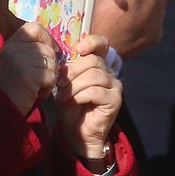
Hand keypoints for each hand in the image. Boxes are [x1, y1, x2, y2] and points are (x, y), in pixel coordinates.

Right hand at [0, 21, 56, 115]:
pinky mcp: (31, 75)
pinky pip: (51, 77)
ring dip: (48, 78)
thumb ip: (29, 51)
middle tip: (37, 79)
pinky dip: (47, 88)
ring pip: (52, 64)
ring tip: (35, 87)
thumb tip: (53, 47)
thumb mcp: (14, 62)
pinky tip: (36, 93)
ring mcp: (22, 61)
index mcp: (11, 44)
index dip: (46, 38)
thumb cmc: (10, 87)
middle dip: (49, 65)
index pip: (35, 27)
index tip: (49, 51)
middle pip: (47, 49)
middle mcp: (15, 49)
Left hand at [53, 34, 122, 163]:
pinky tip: (73, 102)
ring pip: (94, 75)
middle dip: (73, 72)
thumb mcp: (65, 84)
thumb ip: (68, 69)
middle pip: (93, 61)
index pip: (102, 44)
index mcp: (98, 65)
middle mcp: (109, 73)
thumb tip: (62, 56)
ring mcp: (114, 86)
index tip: (77, 50)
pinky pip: (96, 91)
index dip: (91, 42)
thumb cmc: (70, 107)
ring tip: (63, 96)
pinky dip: (80, 95)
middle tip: (59, 84)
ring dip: (75, 86)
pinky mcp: (115, 100)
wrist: (75, 133)